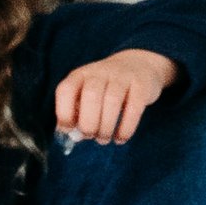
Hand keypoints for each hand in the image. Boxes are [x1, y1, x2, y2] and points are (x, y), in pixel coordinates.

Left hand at [54, 48, 178, 145]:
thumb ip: (77, 111)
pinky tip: (121, 138)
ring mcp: (122, 76)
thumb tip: (70, 134)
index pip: (66, 90)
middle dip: (88, 123)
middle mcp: (99, 72)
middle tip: (90, 135)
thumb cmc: (106, 88)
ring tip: (104, 139)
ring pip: (112, 101)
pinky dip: (126, 128)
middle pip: (91, 96)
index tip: (69, 129)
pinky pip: (134, 108)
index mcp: (81, 75)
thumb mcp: (87, 92)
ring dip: (106, 127)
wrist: (138, 65)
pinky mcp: (141, 85)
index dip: (64, 113)